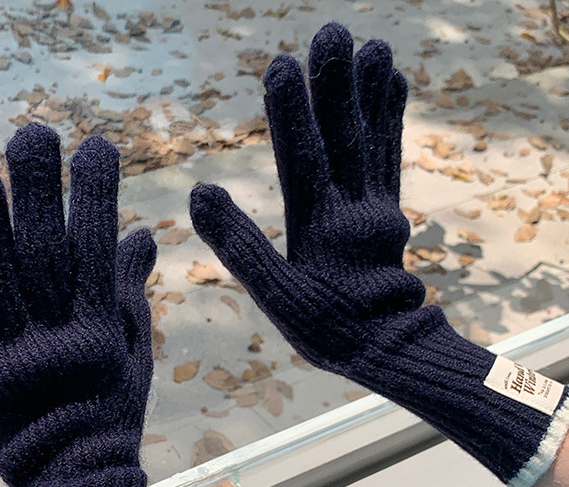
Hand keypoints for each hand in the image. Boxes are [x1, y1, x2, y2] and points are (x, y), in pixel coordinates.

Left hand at [0, 124, 153, 486]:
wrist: (73, 479)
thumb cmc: (109, 412)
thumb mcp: (132, 353)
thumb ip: (129, 293)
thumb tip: (142, 232)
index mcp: (101, 331)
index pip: (98, 251)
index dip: (98, 196)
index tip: (98, 146)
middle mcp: (58, 337)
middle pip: (45, 253)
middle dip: (41, 191)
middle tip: (34, 133)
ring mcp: (14, 355)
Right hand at [189, 23, 568, 486]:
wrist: (387, 349)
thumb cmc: (325, 328)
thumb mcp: (274, 295)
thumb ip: (239, 245)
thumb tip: (201, 192)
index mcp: (317, 228)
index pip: (303, 161)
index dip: (292, 114)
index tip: (282, 63)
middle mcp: (352, 210)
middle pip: (343, 140)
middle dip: (335, 85)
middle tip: (332, 30)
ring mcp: (376, 208)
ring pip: (372, 143)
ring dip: (369, 93)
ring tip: (372, 44)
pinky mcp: (390, 212)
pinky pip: (392, 159)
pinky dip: (391, 120)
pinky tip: (391, 86)